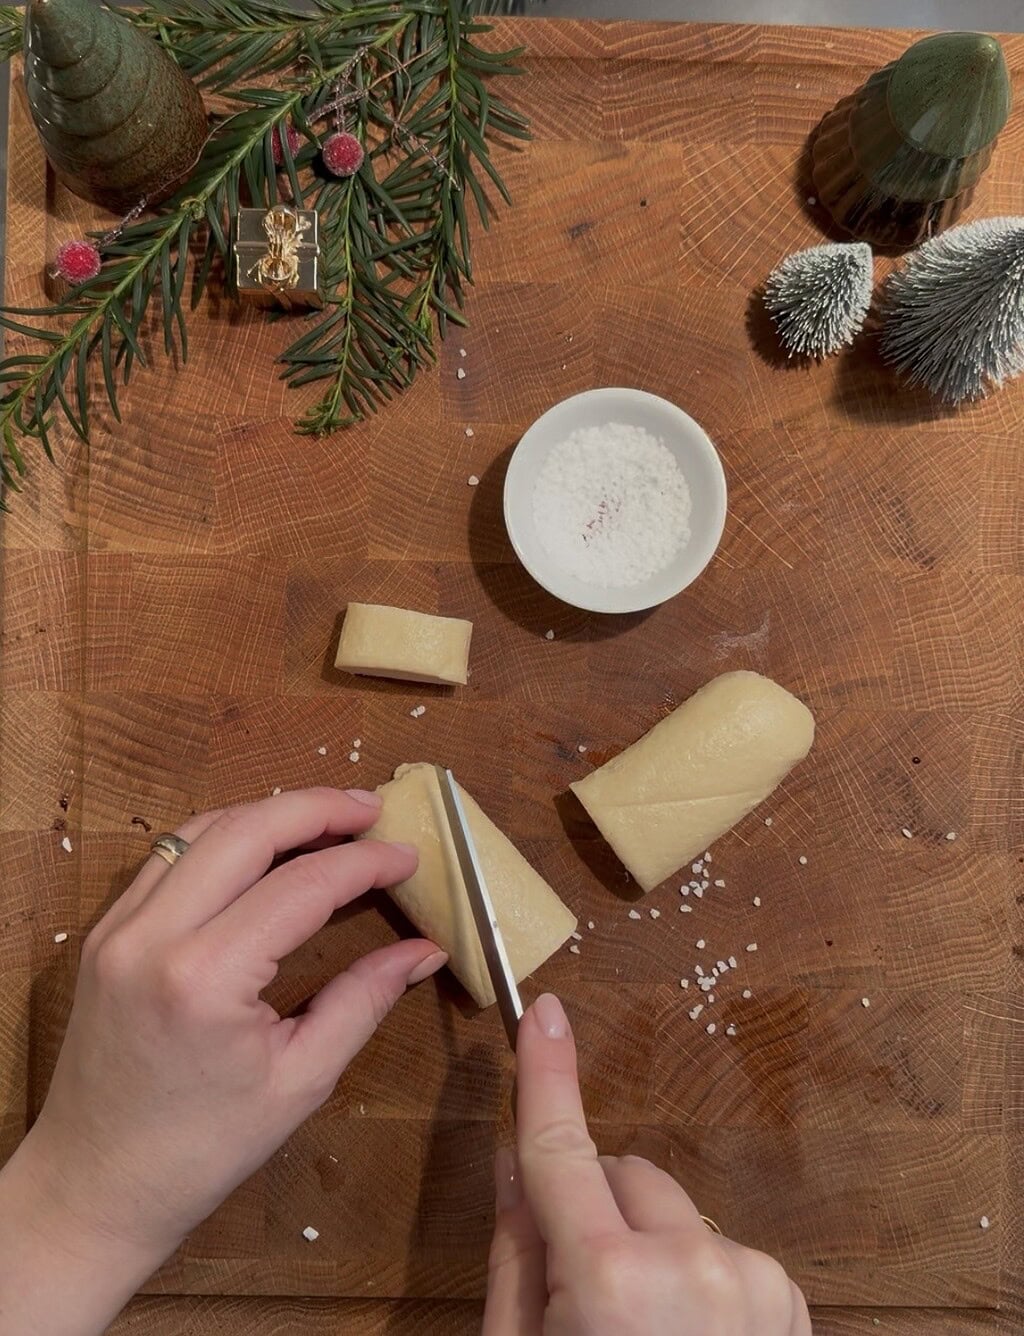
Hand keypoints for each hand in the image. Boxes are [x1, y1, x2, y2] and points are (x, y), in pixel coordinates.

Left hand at [0, 787, 445, 1335]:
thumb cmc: (201, 1150)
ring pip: (202, 830)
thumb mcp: (301, 1080)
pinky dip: (224, 837)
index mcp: (206, 979)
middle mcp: (153, 938)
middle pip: (247, 831)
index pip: (302, 886)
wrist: (95, 1186)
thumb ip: (364, 1000)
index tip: (409, 856)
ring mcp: (119, 929)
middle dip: (318, 808)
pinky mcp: (106, 932)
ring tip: (328, 817)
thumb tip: (424, 950)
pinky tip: (265, 846)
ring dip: (269, 814)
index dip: (365, 863)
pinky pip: (170, 857)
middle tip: (373, 810)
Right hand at [484, 994, 810, 1335]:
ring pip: (672, 1211)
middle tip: (580, 1286)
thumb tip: (515, 1165)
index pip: (561, 1149)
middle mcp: (689, 1264)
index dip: (546, 1075)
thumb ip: (516, 1255)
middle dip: (596, 1210)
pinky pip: (719, 1246)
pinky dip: (697, 1277)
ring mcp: (748, 1278)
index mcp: (610, 1278)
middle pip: (624, 1175)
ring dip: (650, 1246)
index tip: (543, 1013)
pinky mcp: (785, 1295)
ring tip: (641, 1326)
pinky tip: (686, 1335)